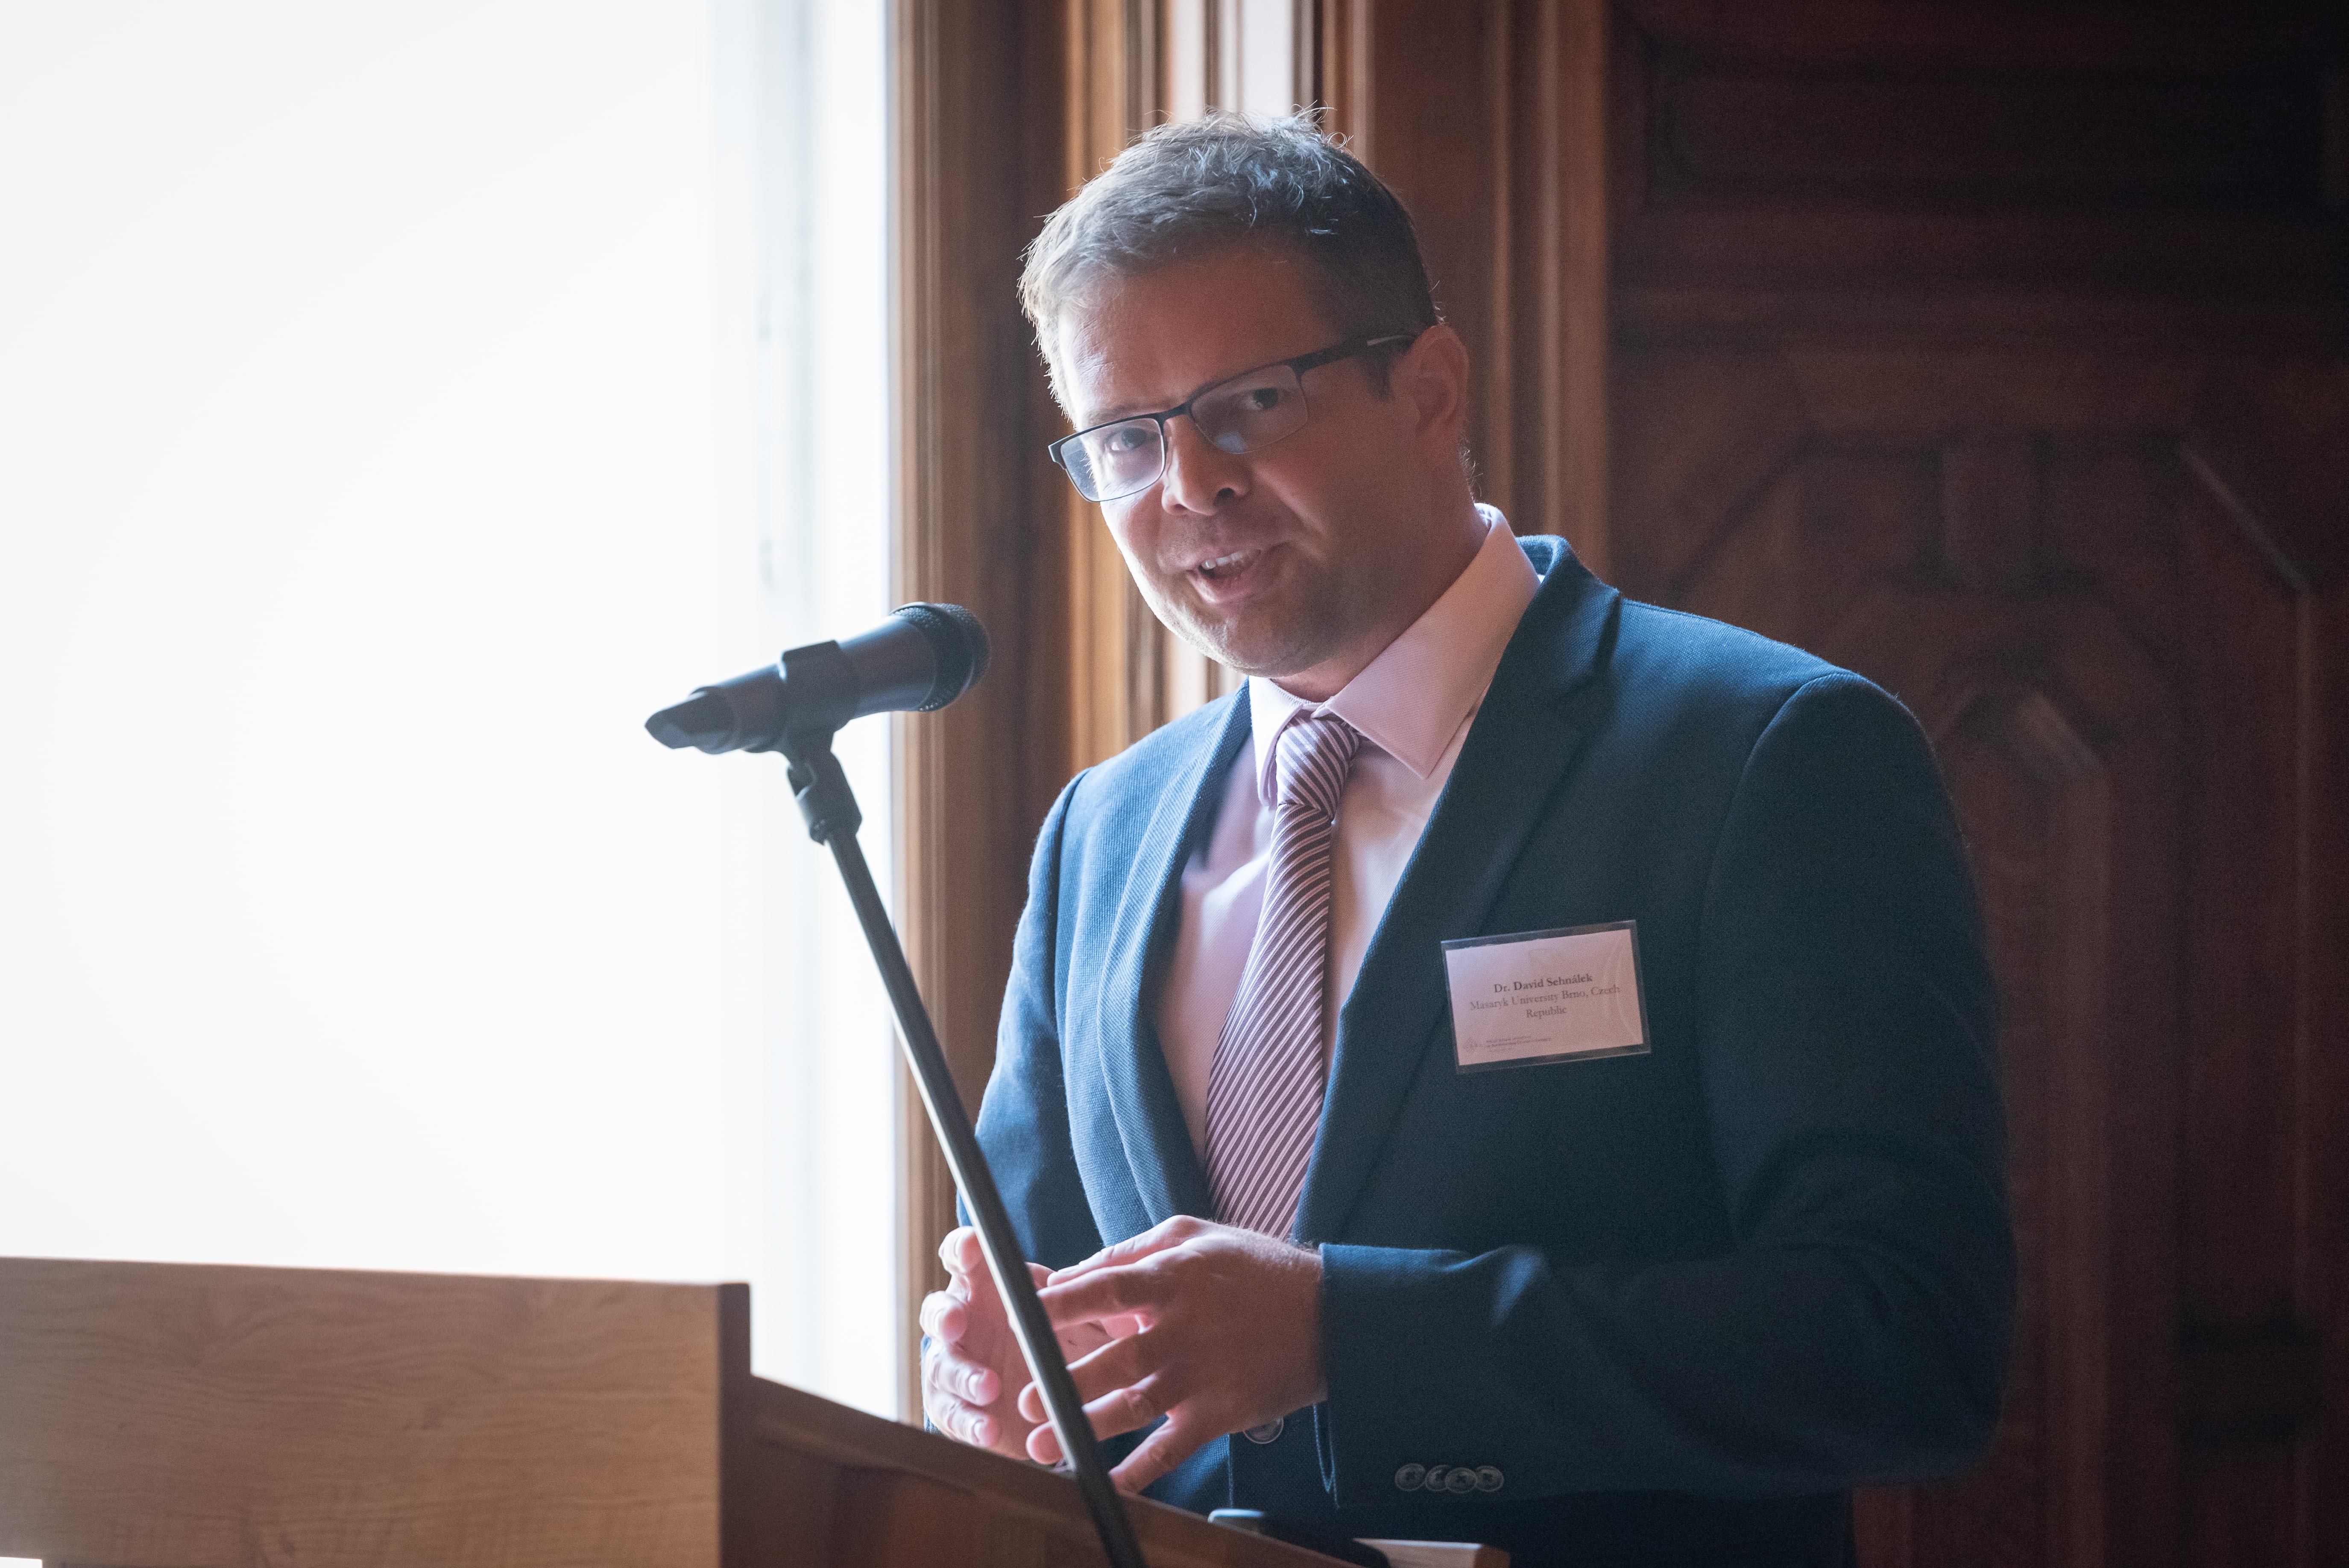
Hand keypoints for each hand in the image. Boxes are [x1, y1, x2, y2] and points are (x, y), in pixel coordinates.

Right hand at [918, 1226, 1137, 1460]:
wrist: (1056, 1401)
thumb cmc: (1067, 1343)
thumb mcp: (1087, 1321)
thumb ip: (1095, 1305)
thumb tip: (1118, 1301)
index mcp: (984, 1286)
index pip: (962, 1257)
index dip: (962, 1248)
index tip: (974, 1245)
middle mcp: (962, 1321)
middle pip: (937, 1310)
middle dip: (944, 1314)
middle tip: (957, 1322)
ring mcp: (953, 1365)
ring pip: (941, 1365)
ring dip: (963, 1375)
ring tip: (990, 1386)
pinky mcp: (954, 1408)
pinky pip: (951, 1415)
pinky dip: (969, 1422)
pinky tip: (988, 1429)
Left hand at [1020, 1215, 1325, 1492]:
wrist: (1329, 1314)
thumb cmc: (1254, 1268)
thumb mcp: (1192, 1236)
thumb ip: (1129, 1252)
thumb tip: (1068, 1275)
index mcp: (1172, 1279)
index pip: (1106, 1290)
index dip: (1061, 1305)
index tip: (1020, 1316)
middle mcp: (1183, 1330)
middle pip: (1114, 1359)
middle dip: (1064, 1383)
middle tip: (1023, 1399)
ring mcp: (1201, 1376)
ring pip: (1133, 1408)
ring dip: (1084, 1429)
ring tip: (1041, 1444)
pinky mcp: (1219, 1413)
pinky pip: (1171, 1449)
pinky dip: (1138, 1472)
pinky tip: (1104, 1484)